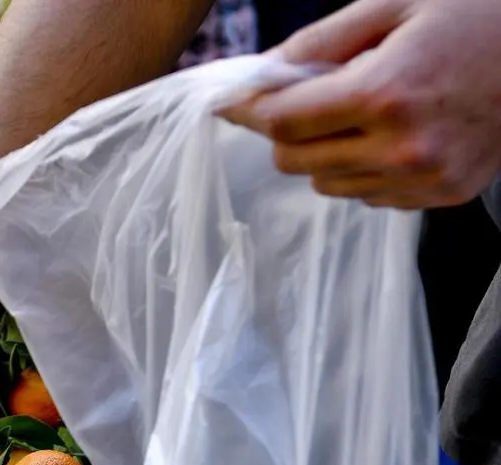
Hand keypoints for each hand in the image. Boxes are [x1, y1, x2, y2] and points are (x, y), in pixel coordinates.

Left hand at [226, 0, 500, 207]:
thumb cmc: (473, 16)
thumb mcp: (394, 7)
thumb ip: (320, 42)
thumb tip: (257, 74)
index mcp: (387, 93)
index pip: (282, 123)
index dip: (255, 109)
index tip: (241, 100)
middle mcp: (404, 146)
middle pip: (294, 161)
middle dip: (290, 130)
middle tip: (312, 100)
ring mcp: (425, 178)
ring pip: (326, 183)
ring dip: (327, 152)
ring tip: (367, 113)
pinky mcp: (442, 195)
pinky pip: (368, 195)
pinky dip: (365, 169)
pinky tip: (397, 134)